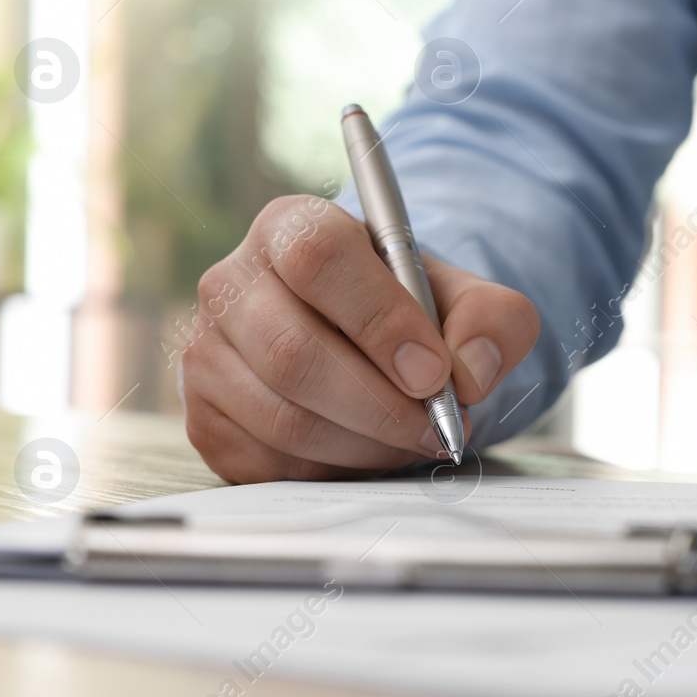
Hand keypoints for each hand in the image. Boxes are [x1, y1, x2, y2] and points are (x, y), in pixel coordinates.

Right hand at [180, 195, 539, 482]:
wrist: (366, 346)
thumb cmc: (411, 313)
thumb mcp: (468, 298)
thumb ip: (492, 319)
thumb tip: (470, 371)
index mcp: (292, 227)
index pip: (320, 259)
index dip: (380, 321)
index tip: (433, 373)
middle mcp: (232, 282)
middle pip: (294, 352)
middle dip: (380, 405)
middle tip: (436, 427)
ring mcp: (207, 353)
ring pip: (283, 417)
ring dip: (364, 444)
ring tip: (410, 439)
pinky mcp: (204, 417)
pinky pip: (267, 461)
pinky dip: (331, 469)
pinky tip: (366, 450)